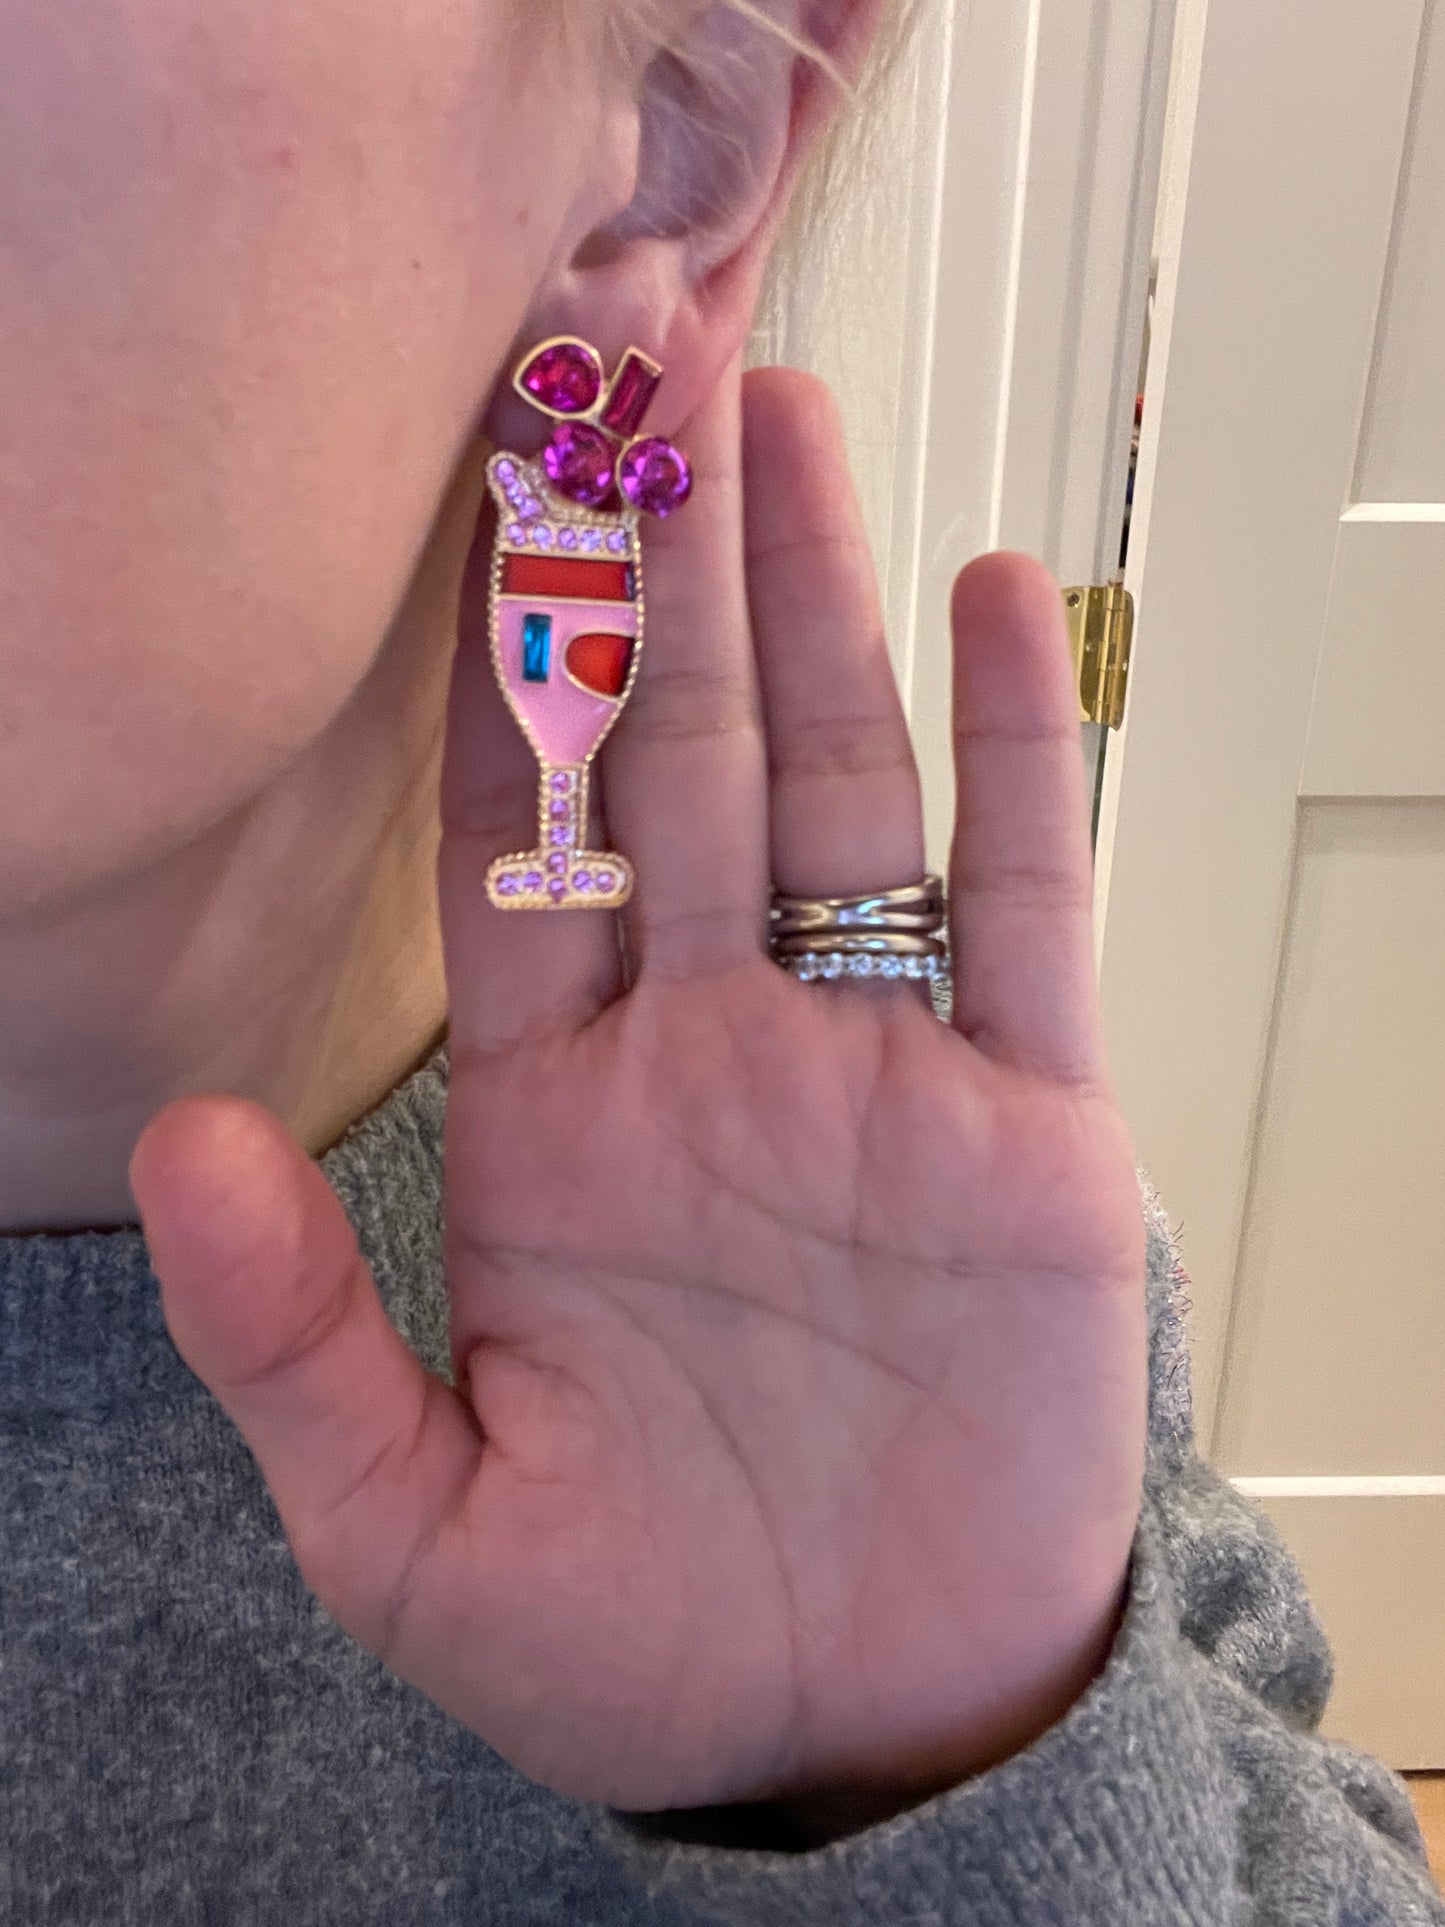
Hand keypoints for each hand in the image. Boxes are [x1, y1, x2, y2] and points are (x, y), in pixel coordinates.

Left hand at [130, 362, 1146, 1819]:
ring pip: (835, 786)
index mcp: (556, 1119)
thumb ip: (293, 1338)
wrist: (862, 1729)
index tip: (474, 500)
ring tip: (780, 420)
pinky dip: (1014, 752)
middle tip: (633, 366)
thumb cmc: (637, 1646)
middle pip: (672, 761)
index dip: (489, 668)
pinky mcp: (1025, 1125)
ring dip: (813, 602)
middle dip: (652, 568)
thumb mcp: (413, 1528)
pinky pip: (1023, 904)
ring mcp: (874, 1071)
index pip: (509, 842)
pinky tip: (990, 598)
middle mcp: (712, 1053)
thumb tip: (174, 1147)